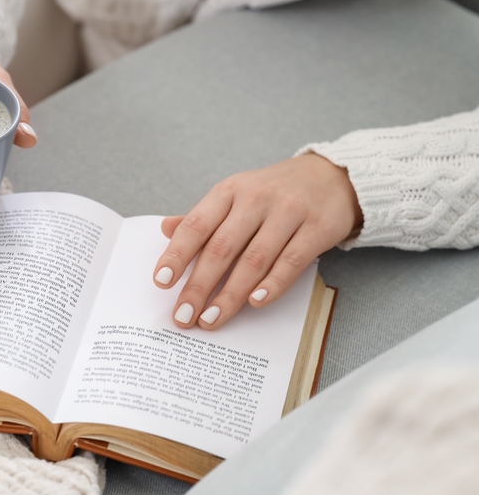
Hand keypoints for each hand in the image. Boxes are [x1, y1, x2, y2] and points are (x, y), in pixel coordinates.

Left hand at [153, 154, 362, 329]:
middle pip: (221, 248)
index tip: (161, 281)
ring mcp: (288, 213)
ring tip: (212, 319)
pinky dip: (273, 284)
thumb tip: (165, 229)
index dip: (177, 254)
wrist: (333, 176)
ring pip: (254, 259)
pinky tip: (255, 302)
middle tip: (183, 315)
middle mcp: (255, 200)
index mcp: (228, 192)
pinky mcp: (317, 228)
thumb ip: (202, 217)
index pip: (196, 225)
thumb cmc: (274, 192)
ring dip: (230, 294)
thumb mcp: (235, 196)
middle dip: (199, 286)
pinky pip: (292, 261)